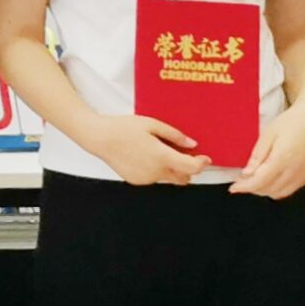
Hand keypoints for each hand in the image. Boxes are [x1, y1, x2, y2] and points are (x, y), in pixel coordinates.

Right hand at [85, 113, 209, 186]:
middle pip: (183, 178)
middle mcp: (155, 171)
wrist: (99, 137)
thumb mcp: (152, 124)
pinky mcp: (137, 181)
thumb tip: (192, 144)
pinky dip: (156, 171)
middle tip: (184, 155)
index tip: (204, 158)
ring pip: (168, 178)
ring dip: (171, 169)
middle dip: (188, 169)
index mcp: (162, 157)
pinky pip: (154, 178)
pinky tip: (145, 157)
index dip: (201, 164)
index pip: (191, 168)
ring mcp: (145, 179)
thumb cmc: (124, 128)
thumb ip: (175, 136)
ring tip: (159, 152)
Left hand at [227, 110, 304, 199]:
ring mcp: (303, 174)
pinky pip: (290, 190)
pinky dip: (277, 188)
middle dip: (252, 188)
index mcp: (282, 158)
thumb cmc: (292, 123)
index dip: (244, 187)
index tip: (234, 188)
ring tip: (255, 178)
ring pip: (279, 193)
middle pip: (268, 190)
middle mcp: (294, 170)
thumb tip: (247, 173)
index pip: (259, 181)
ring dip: (264, 190)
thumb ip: (257, 156)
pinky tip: (271, 179)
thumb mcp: (267, 135)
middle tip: (243, 179)